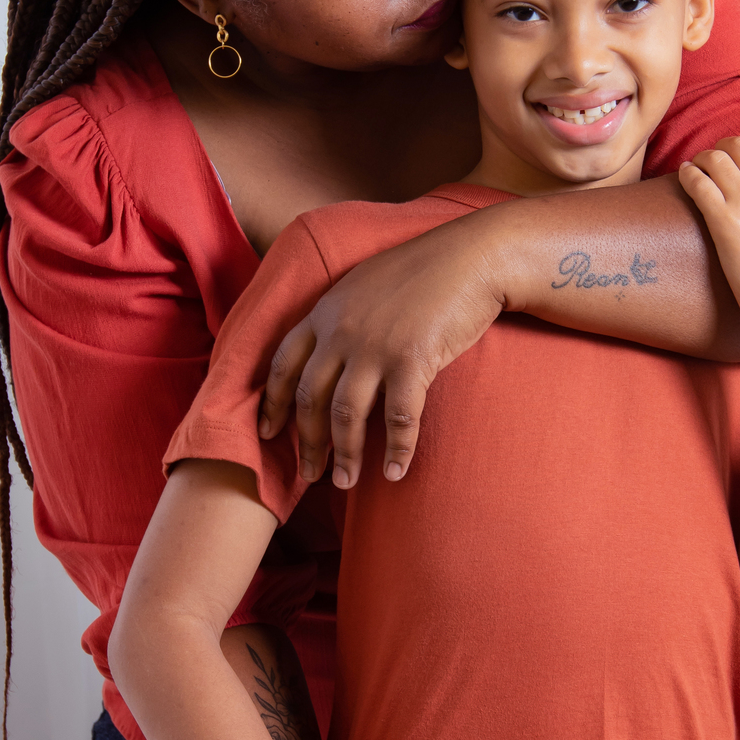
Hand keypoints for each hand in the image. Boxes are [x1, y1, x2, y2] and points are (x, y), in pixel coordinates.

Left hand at [258, 212, 505, 488]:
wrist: (471, 257)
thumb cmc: (425, 269)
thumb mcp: (366, 284)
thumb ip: (342, 315)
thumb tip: (334, 351)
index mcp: (325, 311)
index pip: (283, 363)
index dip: (271, 402)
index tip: (267, 431)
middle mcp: (341, 330)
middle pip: (309, 398)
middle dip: (307, 442)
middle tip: (310, 474)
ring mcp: (374, 346)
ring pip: (345, 415)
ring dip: (345, 455)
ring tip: (346, 482)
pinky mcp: (411, 360)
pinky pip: (398, 417)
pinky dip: (397, 449)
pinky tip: (397, 471)